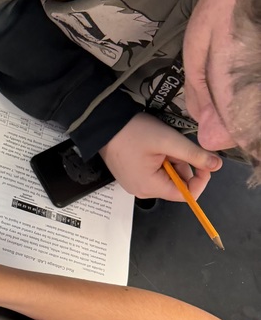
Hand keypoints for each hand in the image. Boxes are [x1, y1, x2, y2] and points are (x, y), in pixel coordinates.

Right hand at [99, 112, 221, 200]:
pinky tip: (153, 148)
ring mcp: (134, 185)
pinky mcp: (130, 177)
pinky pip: (153, 175)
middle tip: (174, 146)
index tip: (203, 160)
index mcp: (151, 187)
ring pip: (166, 179)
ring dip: (172, 163)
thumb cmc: (134, 132)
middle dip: (183, 166)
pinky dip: (160, 163)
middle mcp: (142, 192)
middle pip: (176, 186)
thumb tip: (217, 165)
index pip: (187, 195)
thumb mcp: (169, 141)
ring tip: (161, 144)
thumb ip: (194, 155)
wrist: (103, 124)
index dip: (200, 179)